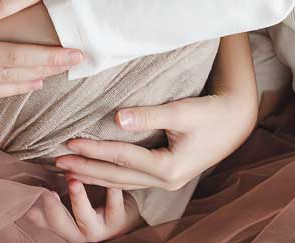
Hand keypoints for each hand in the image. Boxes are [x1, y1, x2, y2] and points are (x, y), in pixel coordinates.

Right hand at [25, 180, 141, 241]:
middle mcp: (80, 233)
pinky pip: (113, 204)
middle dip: (53, 209)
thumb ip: (51, 202)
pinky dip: (111, 191)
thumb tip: (26, 192)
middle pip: (62, 224)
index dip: (36, 214)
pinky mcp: (118, 219)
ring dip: (78, 199)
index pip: (45, 222)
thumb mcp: (69, 208)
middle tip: (46, 193)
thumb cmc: (93, 208)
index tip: (28, 202)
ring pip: (87, 217)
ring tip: (72, 181)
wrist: (125, 218)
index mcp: (66, 228)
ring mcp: (99, 228)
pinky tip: (107, 179)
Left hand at [54, 89, 257, 190]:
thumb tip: (117, 118)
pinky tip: (95, 173)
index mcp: (169, 168)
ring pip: (122, 183)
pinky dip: (110, 177)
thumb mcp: (182, 111)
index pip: (122, 159)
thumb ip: (149, 115)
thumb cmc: (211, 112)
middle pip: (117, 177)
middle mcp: (166, 181)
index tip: (69, 143)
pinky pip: (131, 181)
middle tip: (57, 163)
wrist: (237, 120)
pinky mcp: (166, 176)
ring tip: (67, 171)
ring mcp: (166, 182)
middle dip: (86, 170)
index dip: (94, 150)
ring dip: (94, 176)